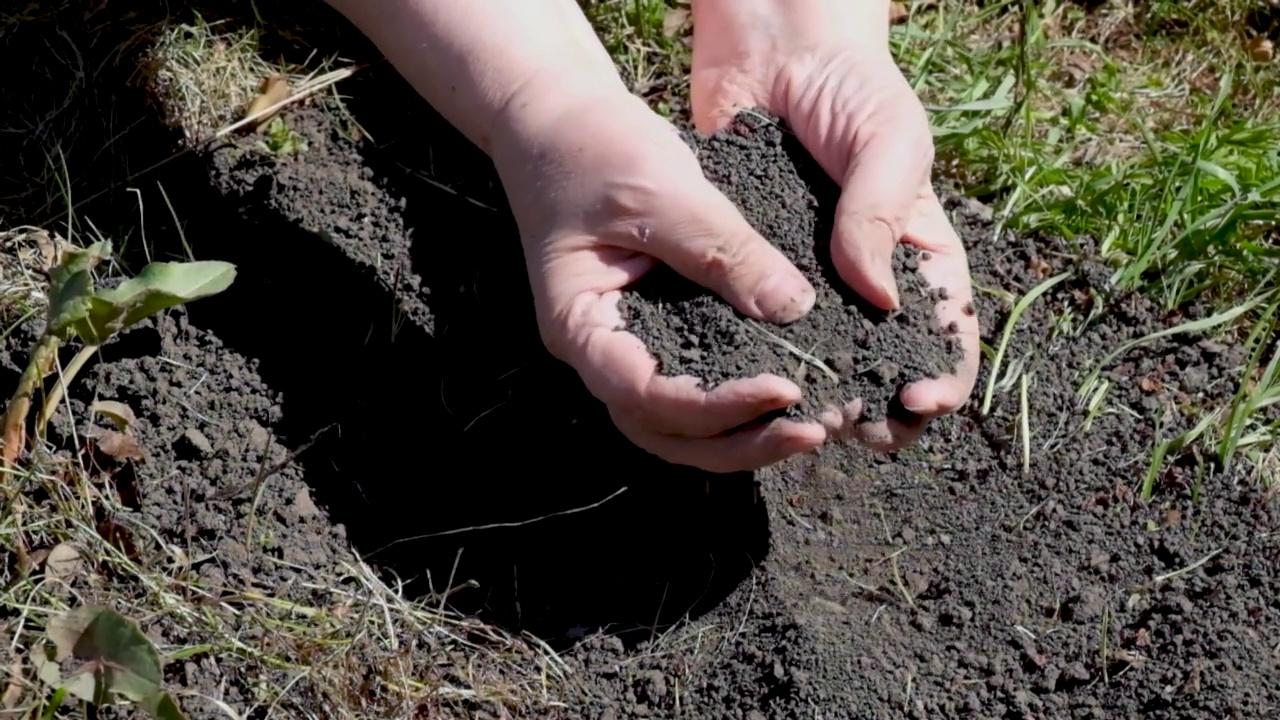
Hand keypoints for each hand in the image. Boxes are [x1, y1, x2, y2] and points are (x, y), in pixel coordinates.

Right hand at [491, 87, 826, 472]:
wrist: (561, 118)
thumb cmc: (594, 146)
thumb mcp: (661, 189)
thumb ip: (722, 251)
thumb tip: (794, 310)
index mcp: (578, 325)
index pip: (643, 394)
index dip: (714, 405)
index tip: (783, 388)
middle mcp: (599, 351)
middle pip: (663, 432)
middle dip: (738, 442)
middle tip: (813, 431)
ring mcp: (626, 344)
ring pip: (679, 425)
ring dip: (741, 435)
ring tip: (811, 426)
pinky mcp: (658, 328)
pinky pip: (696, 381)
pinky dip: (738, 400)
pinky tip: (792, 392)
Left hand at [690, 0, 980, 451]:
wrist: (772, 50)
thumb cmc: (851, 87)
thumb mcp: (889, 141)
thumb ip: (882, 216)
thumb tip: (879, 300)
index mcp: (919, 254)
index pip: (945, 332)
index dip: (941, 376)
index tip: (917, 400)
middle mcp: (866, 279)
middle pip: (883, 364)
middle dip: (877, 406)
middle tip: (853, 425)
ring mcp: (808, 281)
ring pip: (820, 359)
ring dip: (817, 396)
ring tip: (804, 420)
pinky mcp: (753, 272)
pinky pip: (758, 329)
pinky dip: (757, 361)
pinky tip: (746, 383)